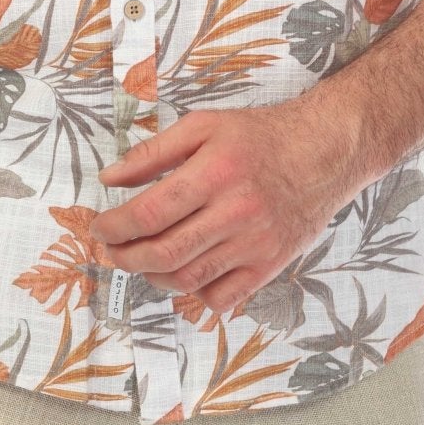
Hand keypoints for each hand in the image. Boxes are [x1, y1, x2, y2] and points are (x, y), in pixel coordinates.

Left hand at [92, 94, 369, 318]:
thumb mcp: (203, 126)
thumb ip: (152, 153)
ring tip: (142, 260)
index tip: (99, 226)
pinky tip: (185, 274)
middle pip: (163, 253)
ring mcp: (254, 244)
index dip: (114, 226)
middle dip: (125, 257)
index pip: (149, 212)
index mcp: (214, 173)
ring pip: (188, 279)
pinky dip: (195, 294)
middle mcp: (235, 212)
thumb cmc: (260, 137)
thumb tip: (110, 178)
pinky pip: (222, 298)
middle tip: (111, 249)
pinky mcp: (269, 266)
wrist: (324, 152)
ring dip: (152, 276)